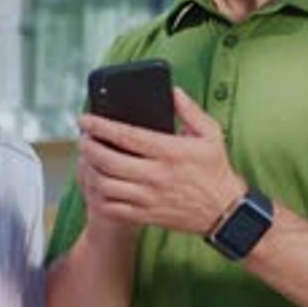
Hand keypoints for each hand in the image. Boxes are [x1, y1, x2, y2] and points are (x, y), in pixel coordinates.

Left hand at [77, 87, 244, 235]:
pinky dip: (98, 196)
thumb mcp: (210, 133)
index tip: (84, 119)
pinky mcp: (146, 215)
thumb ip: (190, 110)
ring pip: (106, 185)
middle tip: (83, 139)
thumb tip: (173, 91)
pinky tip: (98, 184)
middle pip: (108, 160)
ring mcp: (149, 197)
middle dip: (88, 147)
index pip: (126, 135)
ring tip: (87, 160)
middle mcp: (156, 175)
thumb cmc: (215, 169)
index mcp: (169, 151)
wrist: (224, 211)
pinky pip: (112, 207)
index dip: (100, 126)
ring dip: (90, 171)